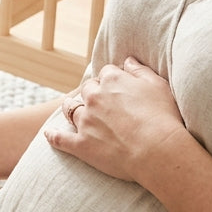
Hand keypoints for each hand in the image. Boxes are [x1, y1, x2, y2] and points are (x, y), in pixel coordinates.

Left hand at [45, 57, 187, 182]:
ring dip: (71, 108)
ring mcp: (85, 121)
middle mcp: (94, 97)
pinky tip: (48, 134)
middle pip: (87, 89)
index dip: (111, 80)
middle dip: (92, 93)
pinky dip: (53, 136)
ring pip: (70, 109)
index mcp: (112, 81)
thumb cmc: (163, 117)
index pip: (106, 73)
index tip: (116, 87)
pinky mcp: (80, 144)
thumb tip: (127, 60)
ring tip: (72, 110)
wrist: (157, 151)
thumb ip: (140, 71)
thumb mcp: (158, 86)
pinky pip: (60, 139)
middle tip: (99, 101)